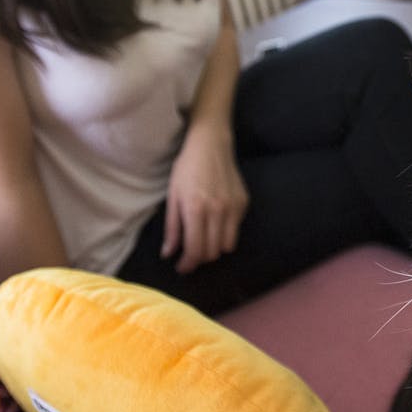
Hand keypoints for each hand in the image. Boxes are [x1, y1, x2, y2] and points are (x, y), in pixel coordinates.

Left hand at [162, 122, 248, 273]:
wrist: (211, 144)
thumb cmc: (187, 168)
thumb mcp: (173, 196)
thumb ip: (172, 228)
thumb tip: (169, 254)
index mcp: (195, 209)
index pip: (196, 250)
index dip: (188, 264)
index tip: (181, 267)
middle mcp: (217, 210)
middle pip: (212, 252)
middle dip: (199, 259)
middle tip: (190, 255)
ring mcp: (233, 207)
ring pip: (227, 246)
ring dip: (214, 249)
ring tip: (204, 241)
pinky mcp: (243, 203)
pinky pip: (235, 230)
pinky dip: (225, 233)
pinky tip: (215, 222)